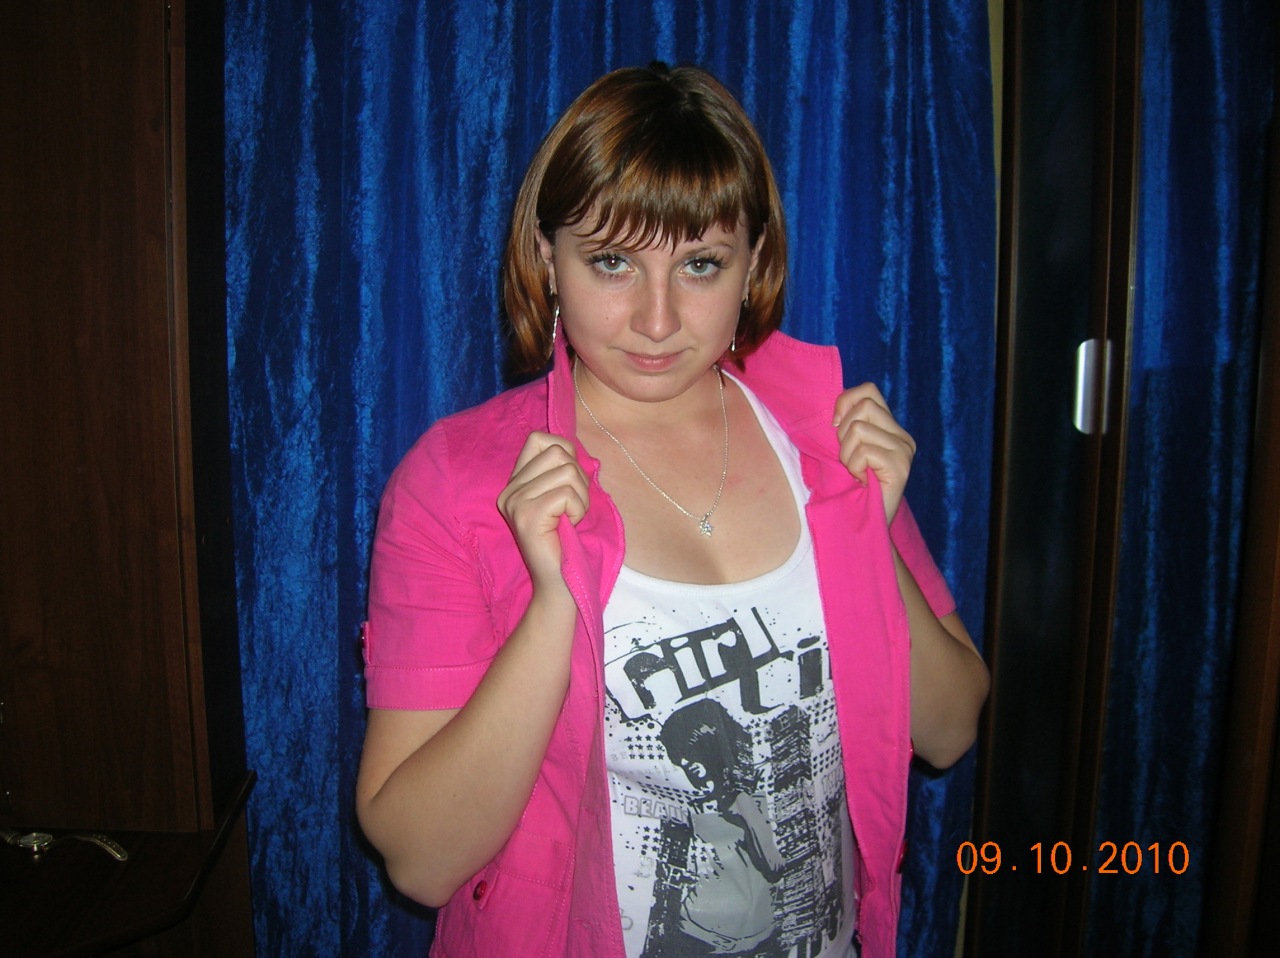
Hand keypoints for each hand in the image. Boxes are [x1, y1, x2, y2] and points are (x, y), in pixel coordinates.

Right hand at [496, 432, 589, 590]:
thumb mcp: (562, 498)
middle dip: (579, 479)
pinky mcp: (526, 514)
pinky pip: (567, 493)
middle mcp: (509, 490)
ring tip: (569, 518)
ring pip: (567, 471)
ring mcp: (515, 501)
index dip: (565, 452)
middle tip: (571, 507)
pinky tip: (567, 526)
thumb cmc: (566, 541)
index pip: (539, 439)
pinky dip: (578, 510)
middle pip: (558, 452)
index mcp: (514, 484)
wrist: (558, 583)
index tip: (569, 483)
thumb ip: (561, 471)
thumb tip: (573, 448)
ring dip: (580, 496)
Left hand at [833, 383, 915, 523]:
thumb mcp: (847, 450)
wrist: (865, 525)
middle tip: (848, 458)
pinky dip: (854, 467)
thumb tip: (837, 409)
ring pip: (860, 428)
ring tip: (855, 472)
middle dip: (843, 432)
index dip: (845, 401)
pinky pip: (864, 451)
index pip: (868, 390)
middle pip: (864, 405)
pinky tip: (862, 481)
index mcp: (891, 429)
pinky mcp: (900, 467)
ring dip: (847, 454)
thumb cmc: (852, 489)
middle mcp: (903, 437)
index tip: (835, 426)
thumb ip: (847, 426)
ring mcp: (905, 451)